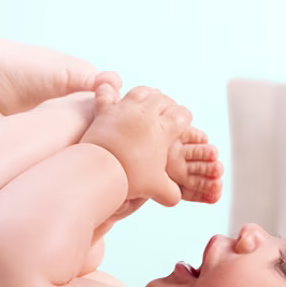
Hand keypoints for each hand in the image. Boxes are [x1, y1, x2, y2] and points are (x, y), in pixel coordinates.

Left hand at [80, 84, 192, 206]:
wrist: (100, 171)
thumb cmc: (131, 178)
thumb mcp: (156, 188)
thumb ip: (170, 191)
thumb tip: (175, 197)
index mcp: (164, 128)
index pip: (183, 114)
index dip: (185, 119)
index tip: (182, 126)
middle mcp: (146, 113)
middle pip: (164, 99)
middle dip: (169, 105)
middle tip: (167, 113)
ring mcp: (125, 109)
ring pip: (141, 91)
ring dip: (147, 94)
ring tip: (148, 100)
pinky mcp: (105, 110)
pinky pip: (106, 92)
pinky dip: (109, 90)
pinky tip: (111, 91)